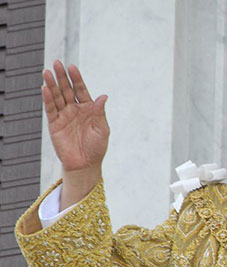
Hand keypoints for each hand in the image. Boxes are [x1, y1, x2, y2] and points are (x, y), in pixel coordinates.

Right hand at [42, 60, 108, 207]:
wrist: (85, 165)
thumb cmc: (96, 148)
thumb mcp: (102, 129)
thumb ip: (101, 112)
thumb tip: (104, 96)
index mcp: (89, 109)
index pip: (81, 90)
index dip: (77, 79)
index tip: (72, 67)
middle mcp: (75, 110)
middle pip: (67, 90)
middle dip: (62, 77)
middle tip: (57, 63)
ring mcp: (64, 116)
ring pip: (57, 97)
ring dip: (52, 85)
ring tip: (47, 72)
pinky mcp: (55, 124)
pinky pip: (50, 109)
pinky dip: (48, 99)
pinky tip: (45, 88)